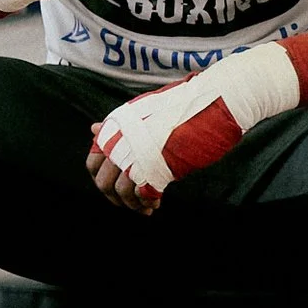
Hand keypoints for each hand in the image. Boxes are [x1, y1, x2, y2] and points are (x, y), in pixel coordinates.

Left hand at [88, 34, 307, 209]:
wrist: (215, 100)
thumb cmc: (186, 103)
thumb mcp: (147, 109)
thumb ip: (121, 125)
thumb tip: (92, 130)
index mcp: (118, 126)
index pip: (92, 162)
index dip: (100, 179)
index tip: (115, 186)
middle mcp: (123, 141)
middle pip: (103, 182)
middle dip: (114, 198)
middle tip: (130, 203)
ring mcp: (140, 154)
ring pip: (122, 192)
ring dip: (132, 204)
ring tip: (146, 207)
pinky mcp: (160, 166)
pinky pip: (144, 194)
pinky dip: (147, 202)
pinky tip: (156, 203)